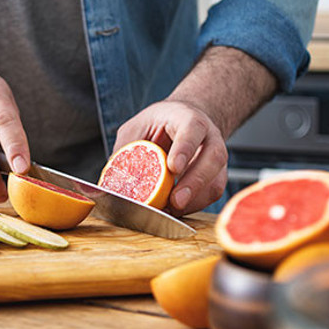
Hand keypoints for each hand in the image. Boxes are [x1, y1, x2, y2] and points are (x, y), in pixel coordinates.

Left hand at [114, 100, 227, 215]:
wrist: (185, 121)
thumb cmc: (160, 124)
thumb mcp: (137, 127)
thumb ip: (126, 149)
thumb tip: (111, 182)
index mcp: (188, 118)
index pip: (192, 130)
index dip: (184, 149)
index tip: (173, 168)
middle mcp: (209, 137)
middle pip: (212, 158)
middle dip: (194, 182)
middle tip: (175, 201)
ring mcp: (217, 157)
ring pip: (216, 181)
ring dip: (194, 200)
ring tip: (171, 211)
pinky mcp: (217, 176)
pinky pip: (211, 194)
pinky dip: (194, 206)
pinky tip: (175, 210)